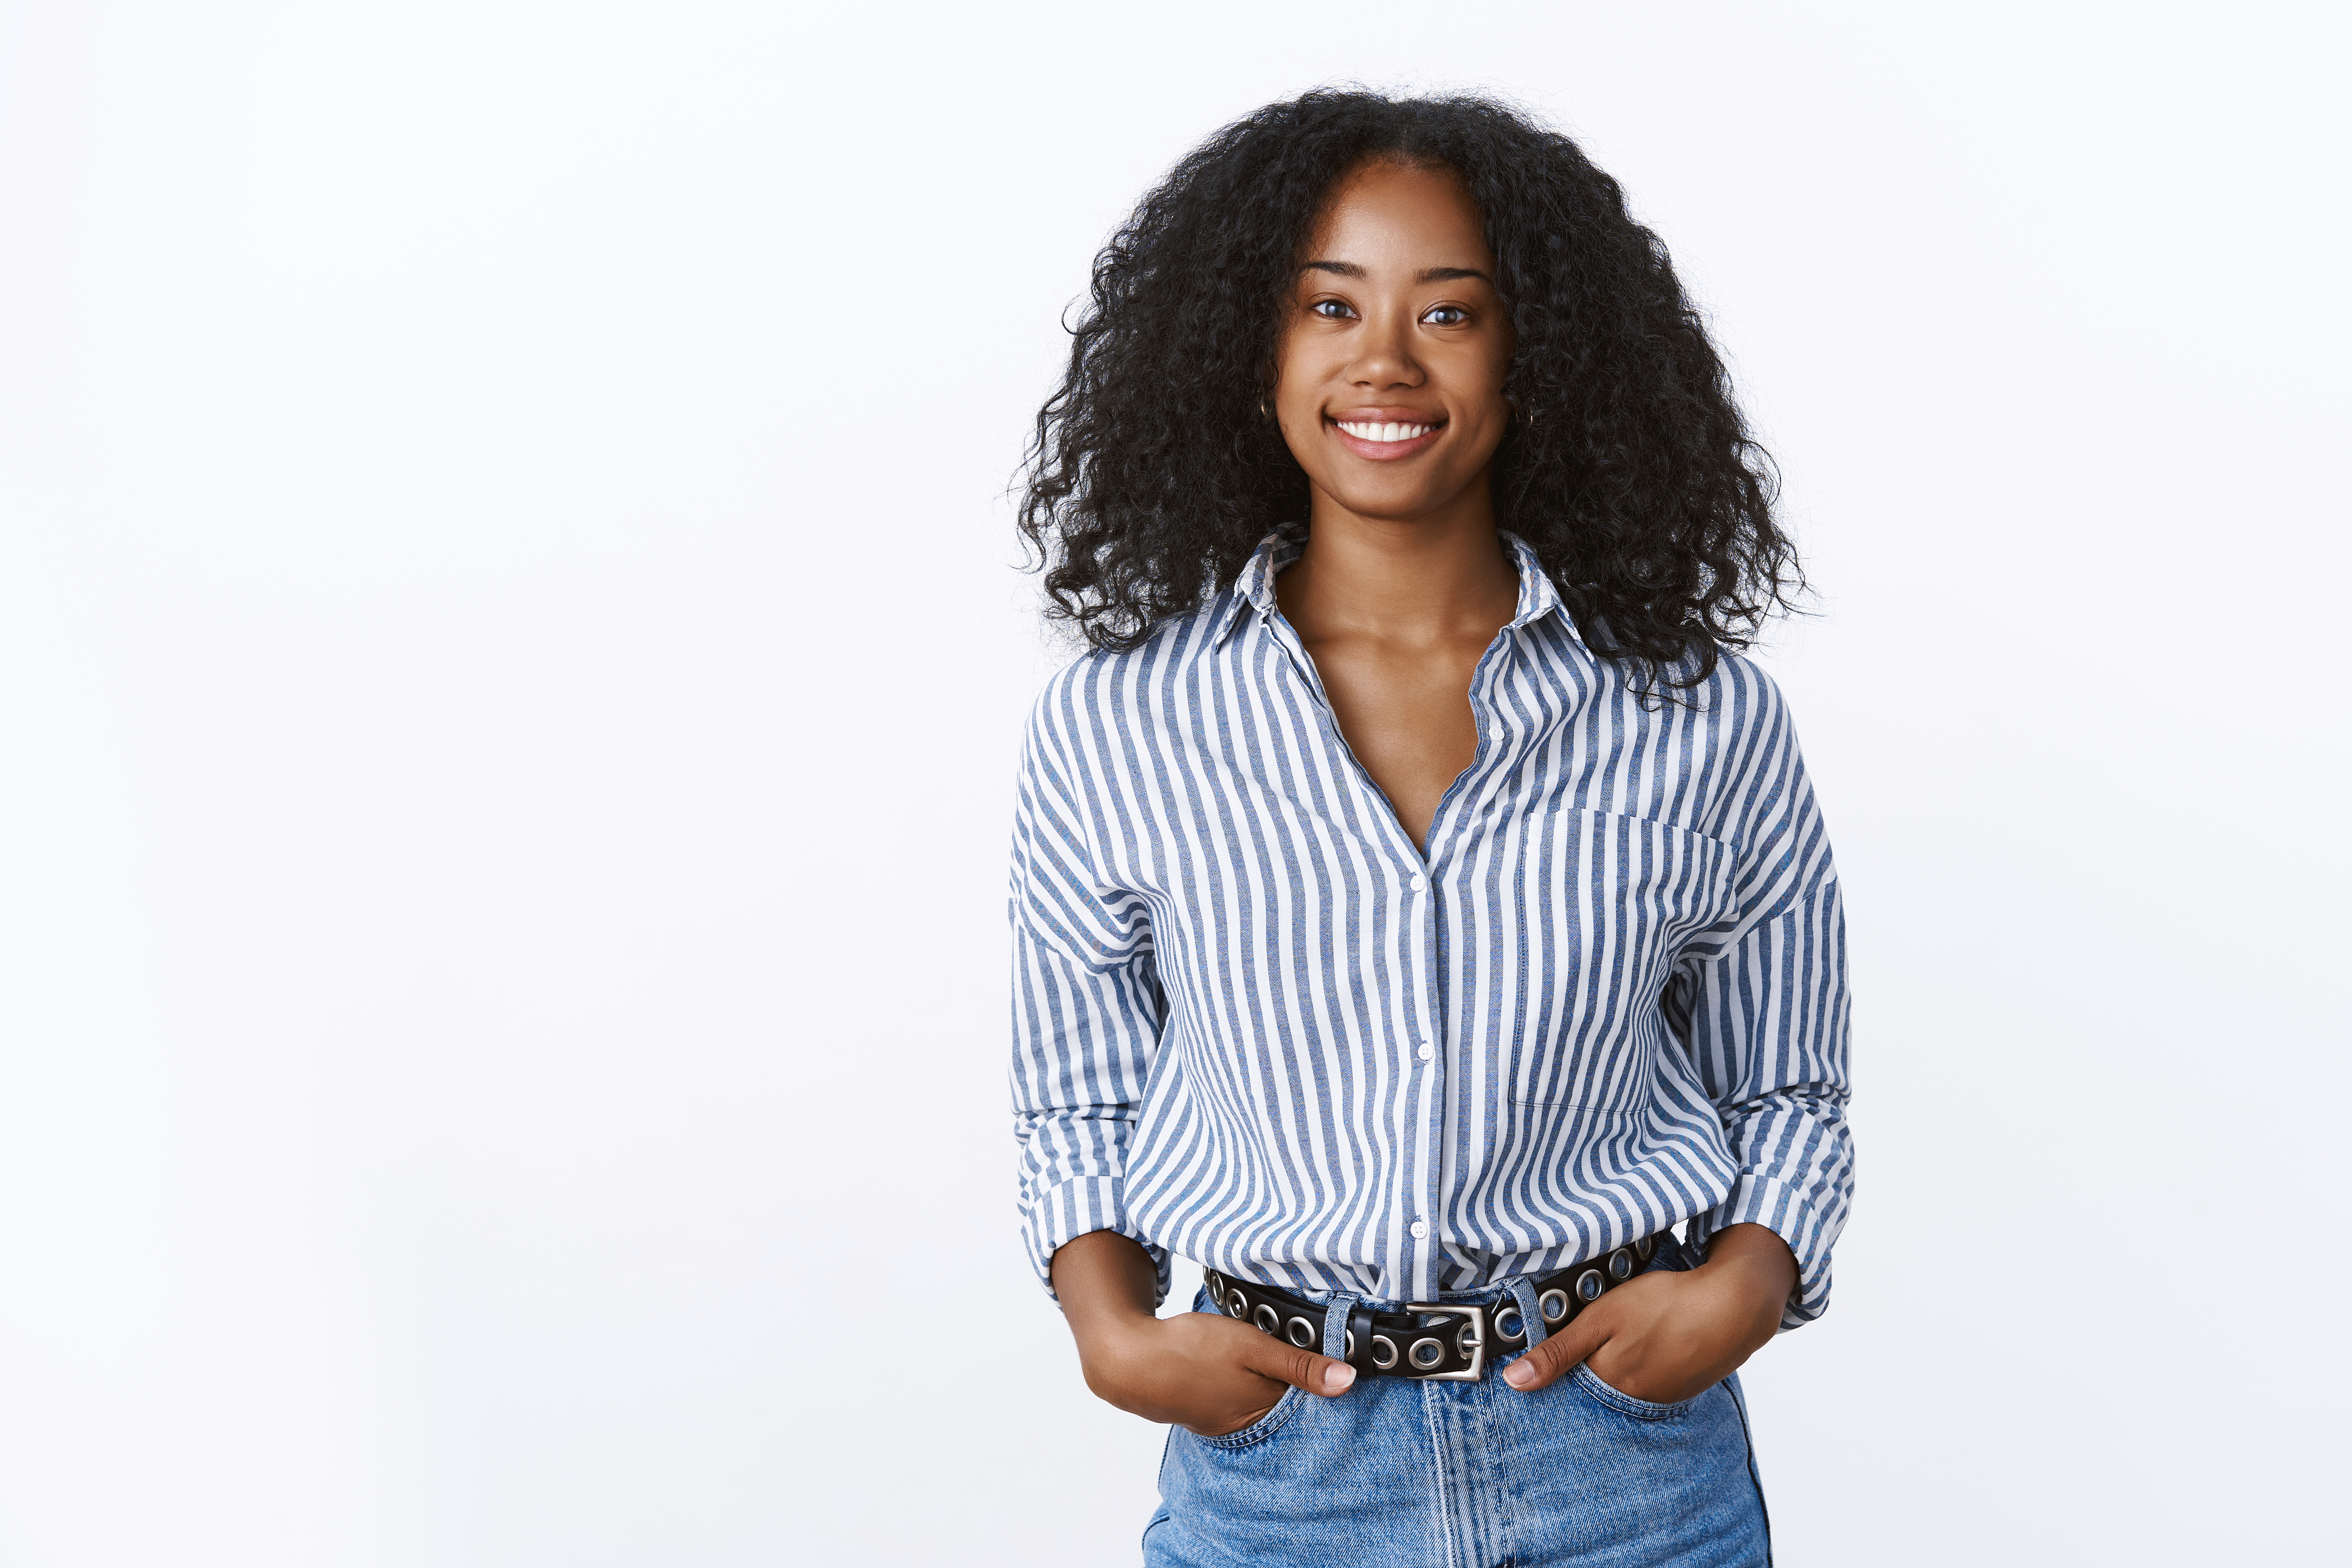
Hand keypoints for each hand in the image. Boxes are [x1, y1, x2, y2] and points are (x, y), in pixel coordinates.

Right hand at [1050, 1231, 1354, 1436]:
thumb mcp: (1251, 1346)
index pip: (1306, 1399)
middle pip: (1283, 1404)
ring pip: (1257, 1403)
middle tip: (1302, 1356)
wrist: (1127, 1360)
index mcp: (1261, 1409)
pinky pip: (1233, 1402)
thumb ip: (1298, 1364)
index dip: (1320, 1379)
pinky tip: (1236, 1371)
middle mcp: (1243, 1423)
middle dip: (1296, 1387)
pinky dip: (1242, 1388)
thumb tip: (1349, 1382)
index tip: (1333, 1358)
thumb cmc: (1190, 1350)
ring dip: (1267, 1386)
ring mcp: (1219, 1421)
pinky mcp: (1200, 1412)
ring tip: (1266, 1362)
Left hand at [1498, 1224, 1794, 1404]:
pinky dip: (1647, 1363)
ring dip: (1619, 1365)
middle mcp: (1635, 1398)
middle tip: (1594, 1336)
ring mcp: (1664, 1395)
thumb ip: (1558, 1351)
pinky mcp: (1686, 1384)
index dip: (1555, 1368)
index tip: (1546, 1355)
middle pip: (1597, 1387)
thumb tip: (1513, 1382)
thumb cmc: (1666, 1306)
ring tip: (1626, 1336)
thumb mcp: (1602, 1319)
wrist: (1736, 1305)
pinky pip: (1654, 1380)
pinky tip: (1651, 1341)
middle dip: (1586, 1368)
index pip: (1568, 1386)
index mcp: (1609, 1383)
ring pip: (1626, 1384)